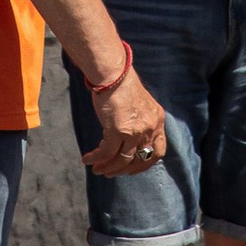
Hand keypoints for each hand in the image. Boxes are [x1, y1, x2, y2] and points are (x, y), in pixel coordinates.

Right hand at [81, 61, 166, 177]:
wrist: (113, 73)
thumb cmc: (122, 84)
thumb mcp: (140, 104)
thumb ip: (140, 121)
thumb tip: (128, 140)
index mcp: (157, 120)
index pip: (158, 151)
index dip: (145, 163)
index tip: (132, 168)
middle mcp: (149, 128)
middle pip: (140, 159)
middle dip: (124, 170)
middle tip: (111, 172)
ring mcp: (135, 131)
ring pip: (122, 160)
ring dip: (108, 168)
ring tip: (97, 170)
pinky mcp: (118, 131)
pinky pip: (106, 153)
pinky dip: (96, 159)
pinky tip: (87, 159)